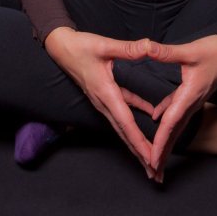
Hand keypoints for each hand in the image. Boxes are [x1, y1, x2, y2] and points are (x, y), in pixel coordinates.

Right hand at [45, 27, 156, 177]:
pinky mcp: (105, 94)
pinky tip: (151, 114)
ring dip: (136, 141)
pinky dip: (136, 116)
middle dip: (139, 153)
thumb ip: (128, 49)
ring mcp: (103, 100)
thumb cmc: (80, 46)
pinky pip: (123, 109)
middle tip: (155, 172)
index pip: (125, 122)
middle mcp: (104, 102)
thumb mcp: (104, 45)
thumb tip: (149, 46)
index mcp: (106, 93)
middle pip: (124, 133)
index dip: (138, 141)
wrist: (62, 47)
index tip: (150, 158)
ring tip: (150, 156)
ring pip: (123, 126)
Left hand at [146, 28, 216, 181]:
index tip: (151, 159)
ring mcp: (193, 99)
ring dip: (166, 141)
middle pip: (175, 132)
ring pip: (176, 125)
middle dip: (164, 153)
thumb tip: (145, 47)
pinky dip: (167, 118)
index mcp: (190, 95)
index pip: (171, 122)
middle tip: (153, 174)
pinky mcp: (192, 92)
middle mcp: (192, 102)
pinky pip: (177, 110)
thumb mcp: (190, 50)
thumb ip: (166, 52)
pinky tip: (156, 118)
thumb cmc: (215, 50)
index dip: (160, 141)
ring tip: (156, 157)